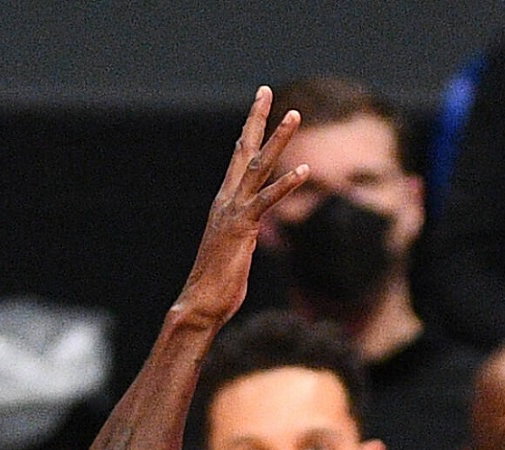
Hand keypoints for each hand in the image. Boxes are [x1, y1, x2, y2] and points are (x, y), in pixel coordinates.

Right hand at [176, 88, 314, 327]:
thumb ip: (243, 235)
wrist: (200, 304)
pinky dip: (287, 184)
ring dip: (278, 139)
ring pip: (259, 167)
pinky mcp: (244, 228)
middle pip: (244, 150)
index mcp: (224, 203)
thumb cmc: (216, 285)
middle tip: (266, 91)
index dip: (248, 132)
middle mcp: (226, 201)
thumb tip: (248, 234)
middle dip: (256, 119)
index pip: (237, 159)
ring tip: (294, 115)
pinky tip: (305, 171)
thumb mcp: (234, 251)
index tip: (257, 108)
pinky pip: (268, 201)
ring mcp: (233, 212)